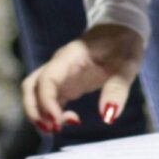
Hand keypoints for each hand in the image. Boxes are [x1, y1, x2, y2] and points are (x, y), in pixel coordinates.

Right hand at [21, 24, 143, 132]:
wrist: (122, 29)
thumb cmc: (123, 43)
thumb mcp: (127, 64)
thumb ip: (117, 89)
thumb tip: (109, 116)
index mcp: (70, 57)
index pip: (47, 79)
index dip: (46, 102)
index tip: (57, 122)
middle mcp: (59, 66)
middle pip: (31, 86)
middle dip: (34, 110)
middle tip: (52, 129)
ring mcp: (61, 74)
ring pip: (36, 93)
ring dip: (40, 112)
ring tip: (58, 128)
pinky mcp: (66, 83)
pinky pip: (50, 98)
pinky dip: (52, 112)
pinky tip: (71, 120)